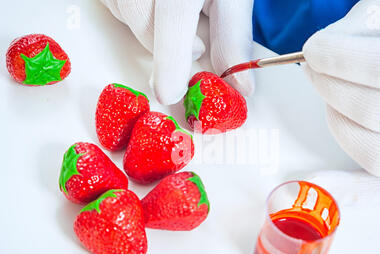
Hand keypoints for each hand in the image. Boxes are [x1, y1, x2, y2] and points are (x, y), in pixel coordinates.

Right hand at [101, 0, 253, 104]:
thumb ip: (233, 38)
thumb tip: (239, 85)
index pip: (173, 14)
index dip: (170, 59)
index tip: (169, 91)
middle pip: (141, 17)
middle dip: (165, 47)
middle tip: (194, 46)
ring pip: (124, 10)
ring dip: (148, 28)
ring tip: (175, 14)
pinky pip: (112, 0)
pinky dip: (133, 12)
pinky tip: (155, 6)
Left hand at [302, 0, 379, 183]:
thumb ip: (379, 19)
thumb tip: (328, 47)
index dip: (340, 58)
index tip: (315, 50)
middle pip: (374, 111)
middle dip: (330, 85)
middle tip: (317, 69)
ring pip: (373, 149)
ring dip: (337, 118)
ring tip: (334, 95)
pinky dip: (349, 188)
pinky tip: (320, 179)